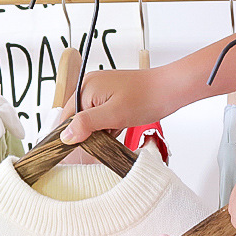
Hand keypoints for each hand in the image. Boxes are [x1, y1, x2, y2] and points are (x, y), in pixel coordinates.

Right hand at [60, 67, 187, 144]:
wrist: (169, 90)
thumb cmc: (145, 98)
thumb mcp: (113, 115)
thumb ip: (87, 124)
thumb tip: (65, 136)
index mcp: (86, 87)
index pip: (67, 117)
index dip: (73, 134)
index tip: (82, 148)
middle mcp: (90, 87)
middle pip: (79, 119)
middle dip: (91, 133)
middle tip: (107, 136)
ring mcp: (101, 92)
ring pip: (92, 121)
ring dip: (102, 131)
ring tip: (118, 127)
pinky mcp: (112, 98)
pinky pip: (103, 118)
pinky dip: (110, 127)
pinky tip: (121, 126)